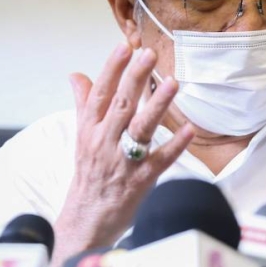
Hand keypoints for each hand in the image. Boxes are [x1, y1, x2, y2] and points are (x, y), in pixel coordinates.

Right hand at [59, 42, 193, 257]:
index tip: (124, 46)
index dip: (111, 69)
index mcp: (90, 129)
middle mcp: (104, 142)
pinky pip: (159, 161)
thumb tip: (76, 74)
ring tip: (172, 84)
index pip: (100, 94)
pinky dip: (174, 145)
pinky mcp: (140, 181)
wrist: (86, 219)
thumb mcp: (80, 136)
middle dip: (134, 79)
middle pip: (120, 106)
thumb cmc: (88, 174)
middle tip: (150, 55)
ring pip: (139, 130)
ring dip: (156, 106)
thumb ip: (84, 103)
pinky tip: (189, 130)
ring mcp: (122, 162)